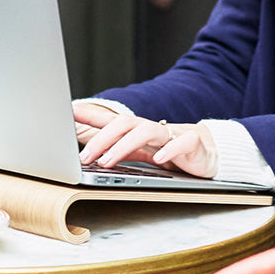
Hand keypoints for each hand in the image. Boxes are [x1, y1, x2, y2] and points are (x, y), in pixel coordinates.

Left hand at [73, 102, 218, 178]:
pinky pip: (180, 143)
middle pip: (123, 124)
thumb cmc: (168, 152)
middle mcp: (150, 129)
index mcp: (137, 131)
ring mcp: (170, 134)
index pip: (109, 119)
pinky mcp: (191, 143)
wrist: (207, 153)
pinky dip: (168, 150)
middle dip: (101, 139)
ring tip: (107, 162)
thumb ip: (117, 150)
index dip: (88, 114)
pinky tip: (158, 159)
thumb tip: (90, 155)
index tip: (67, 111)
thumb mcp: (140, 153)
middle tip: (84, 157)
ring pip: (145, 131)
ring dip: (123, 146)